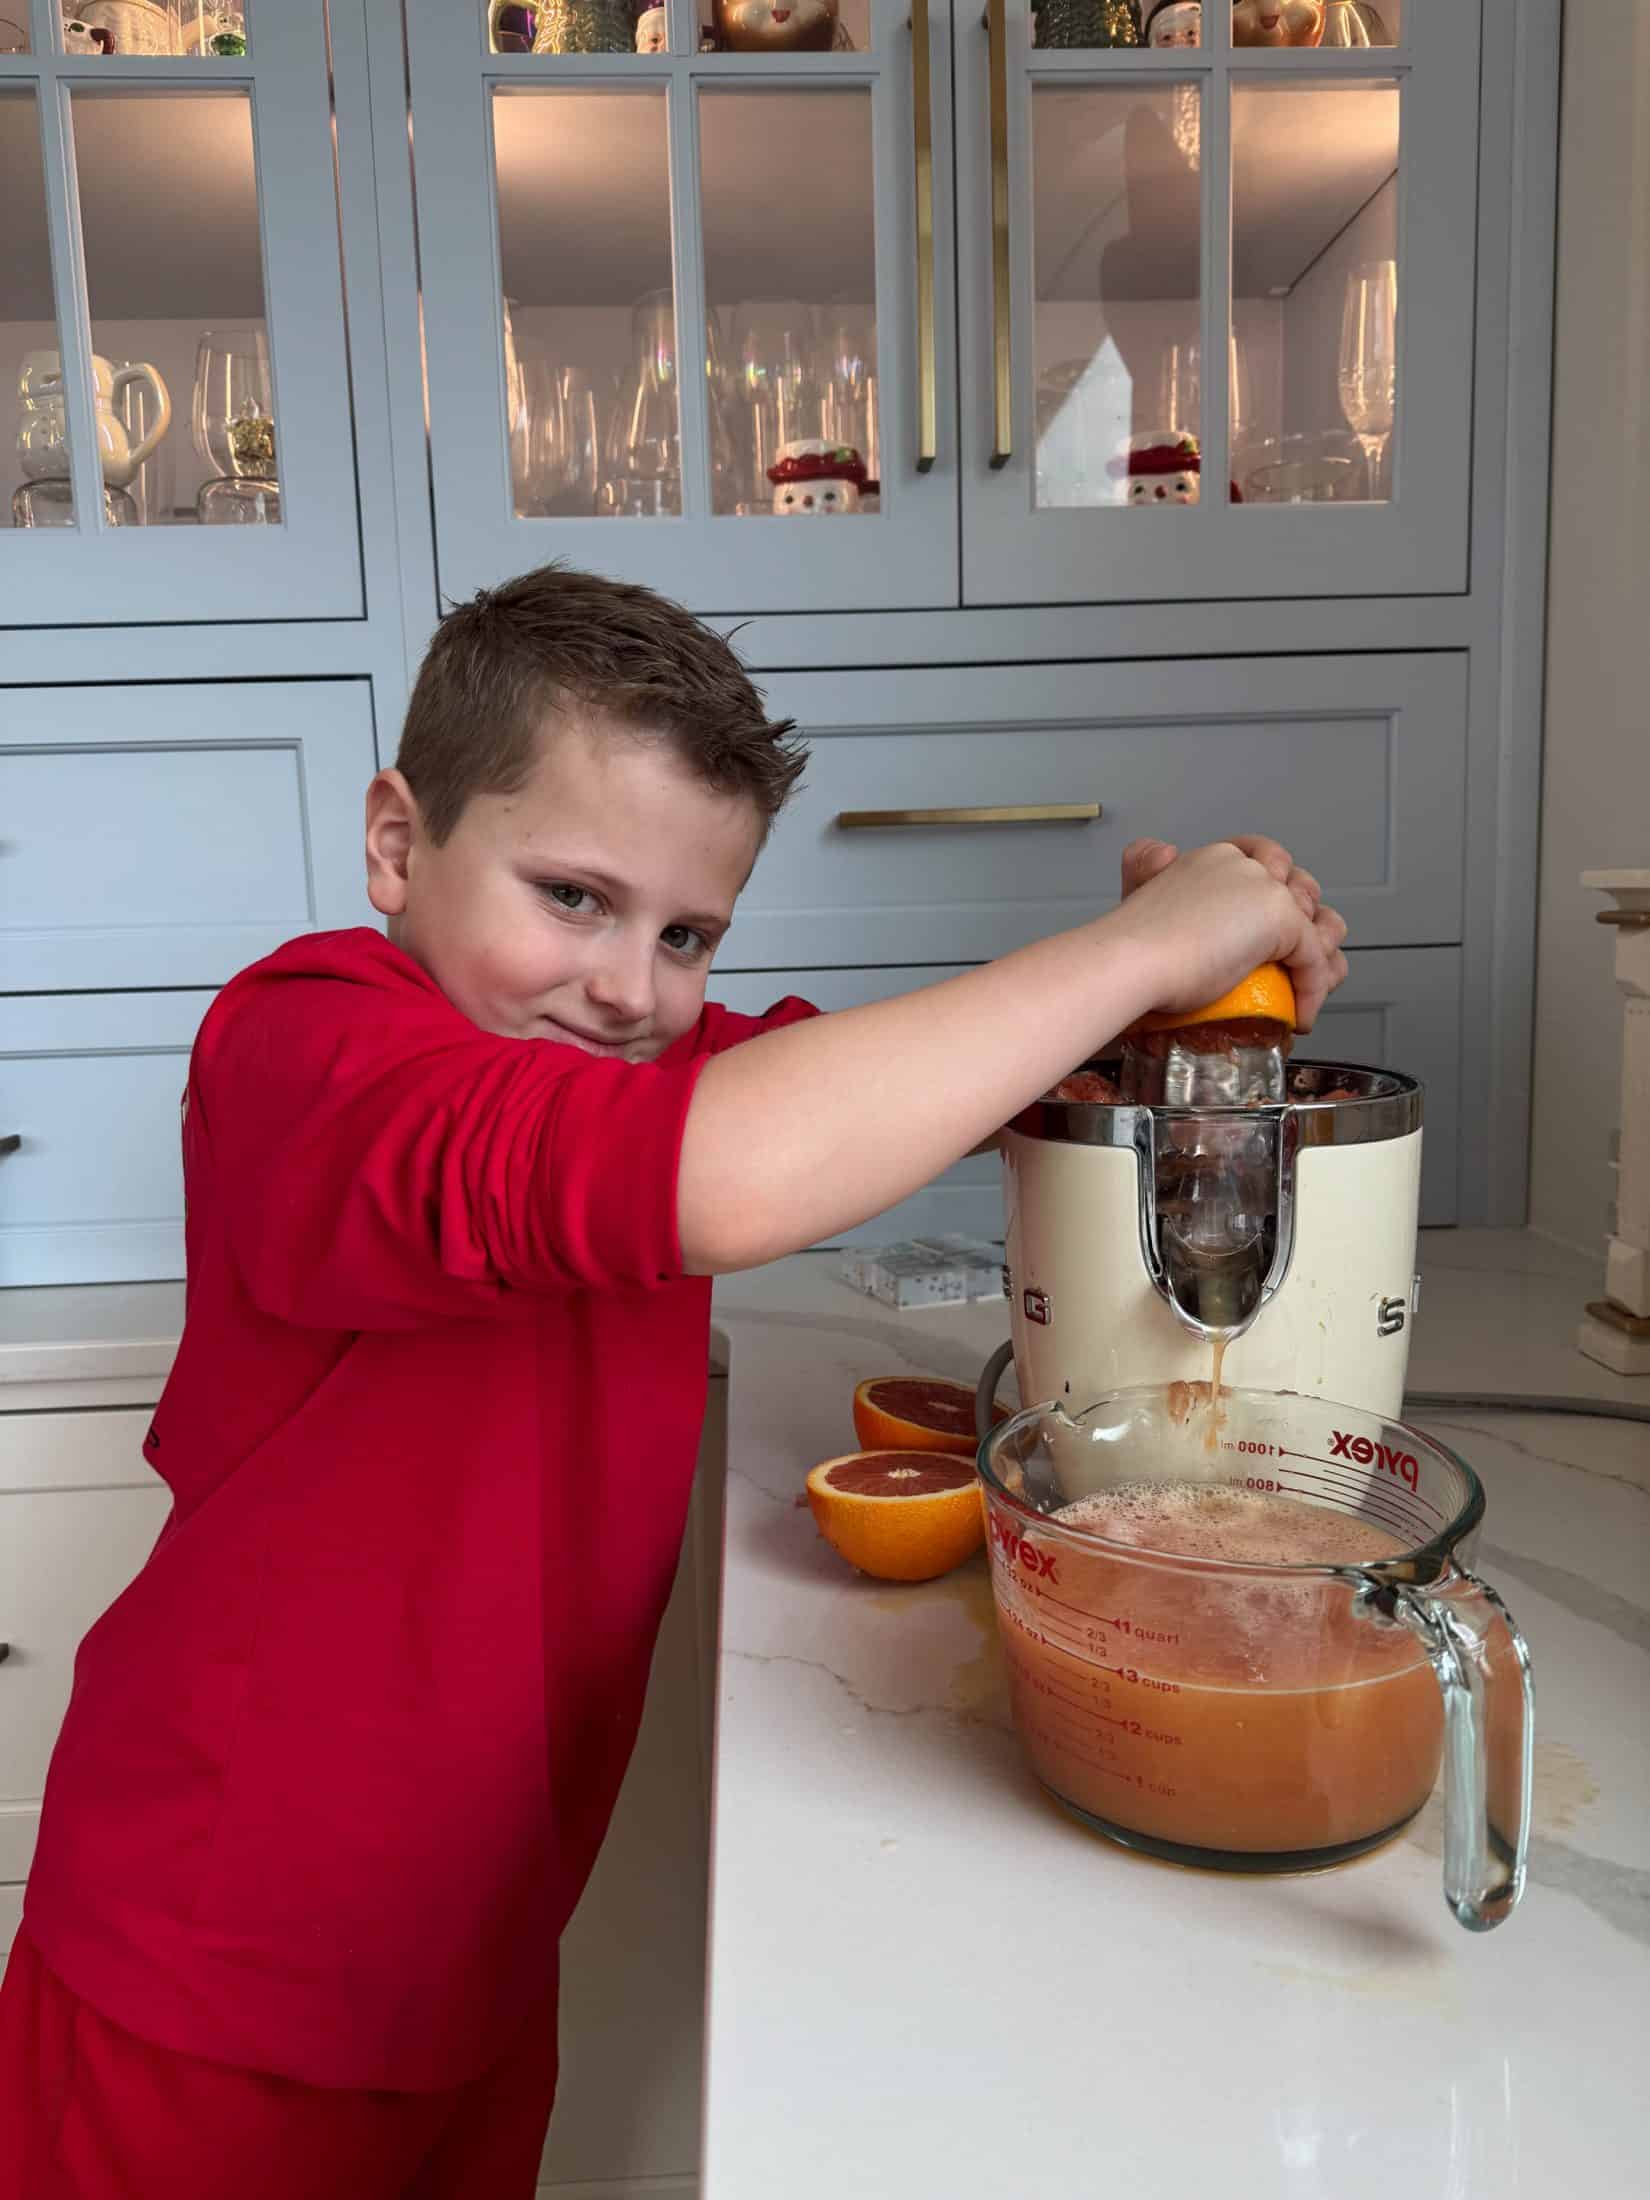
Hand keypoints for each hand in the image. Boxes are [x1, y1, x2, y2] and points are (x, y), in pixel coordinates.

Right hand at [1110, 837, 1348, 1029]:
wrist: (1130, 960)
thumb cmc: (1128, 944)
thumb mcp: (1139, 892)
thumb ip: (1149, 867)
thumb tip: (1161, 851)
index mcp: (1212, 858)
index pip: (1265, 863)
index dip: (1275, 894)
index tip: (1264, 935)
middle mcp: (1243, 863)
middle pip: (1302, 887)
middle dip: (1308, 925)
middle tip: (1293, 967)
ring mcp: (1266, 889)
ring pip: (1321, 921)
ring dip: (1321, 957)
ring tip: (1305, 989)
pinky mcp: (1281, 920)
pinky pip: (1314, 960)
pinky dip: (1312, 991)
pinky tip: (1299, 1014)